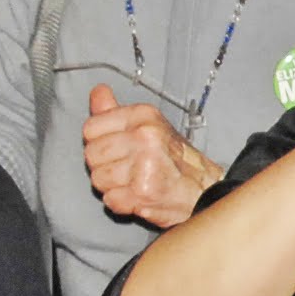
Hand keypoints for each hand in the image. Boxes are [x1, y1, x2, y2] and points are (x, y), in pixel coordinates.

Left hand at [82, 82, 222, 227]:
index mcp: (143, 116)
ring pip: (98, 179)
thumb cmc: (176, 160)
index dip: (98, 142)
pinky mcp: (144, 190)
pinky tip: (137, 195)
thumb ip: (115, 111)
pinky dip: (122, 203)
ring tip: (133, 182)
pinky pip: (111, 200)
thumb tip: (98, 92)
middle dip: (104, 166)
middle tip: (126, 169)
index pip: (90, 128)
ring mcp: (144, 164)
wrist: (204, 189)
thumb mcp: (148, 125)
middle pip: (91, 154)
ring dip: (112, 186)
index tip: (115, 148)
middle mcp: (145, 136)